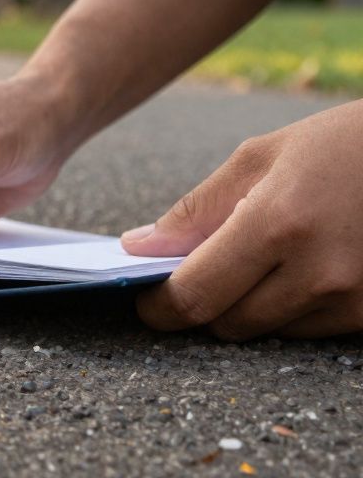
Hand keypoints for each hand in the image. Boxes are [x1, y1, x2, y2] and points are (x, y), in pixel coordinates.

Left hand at [124, 100, 362, 339]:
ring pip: (266, 331)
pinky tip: (306, 267)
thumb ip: (193, 211)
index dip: (160, 307)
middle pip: (226, 323)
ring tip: (272, 255)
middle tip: (206, 269)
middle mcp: (318, 272)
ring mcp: (353, 300)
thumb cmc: (340, 146)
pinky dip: (292, 309)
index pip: (194, 295)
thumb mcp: (259, 158)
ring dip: (250, 305)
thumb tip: (137, 248)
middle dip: (204, 304)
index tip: (146, 302)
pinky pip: (308, 331)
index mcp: (277, 225)